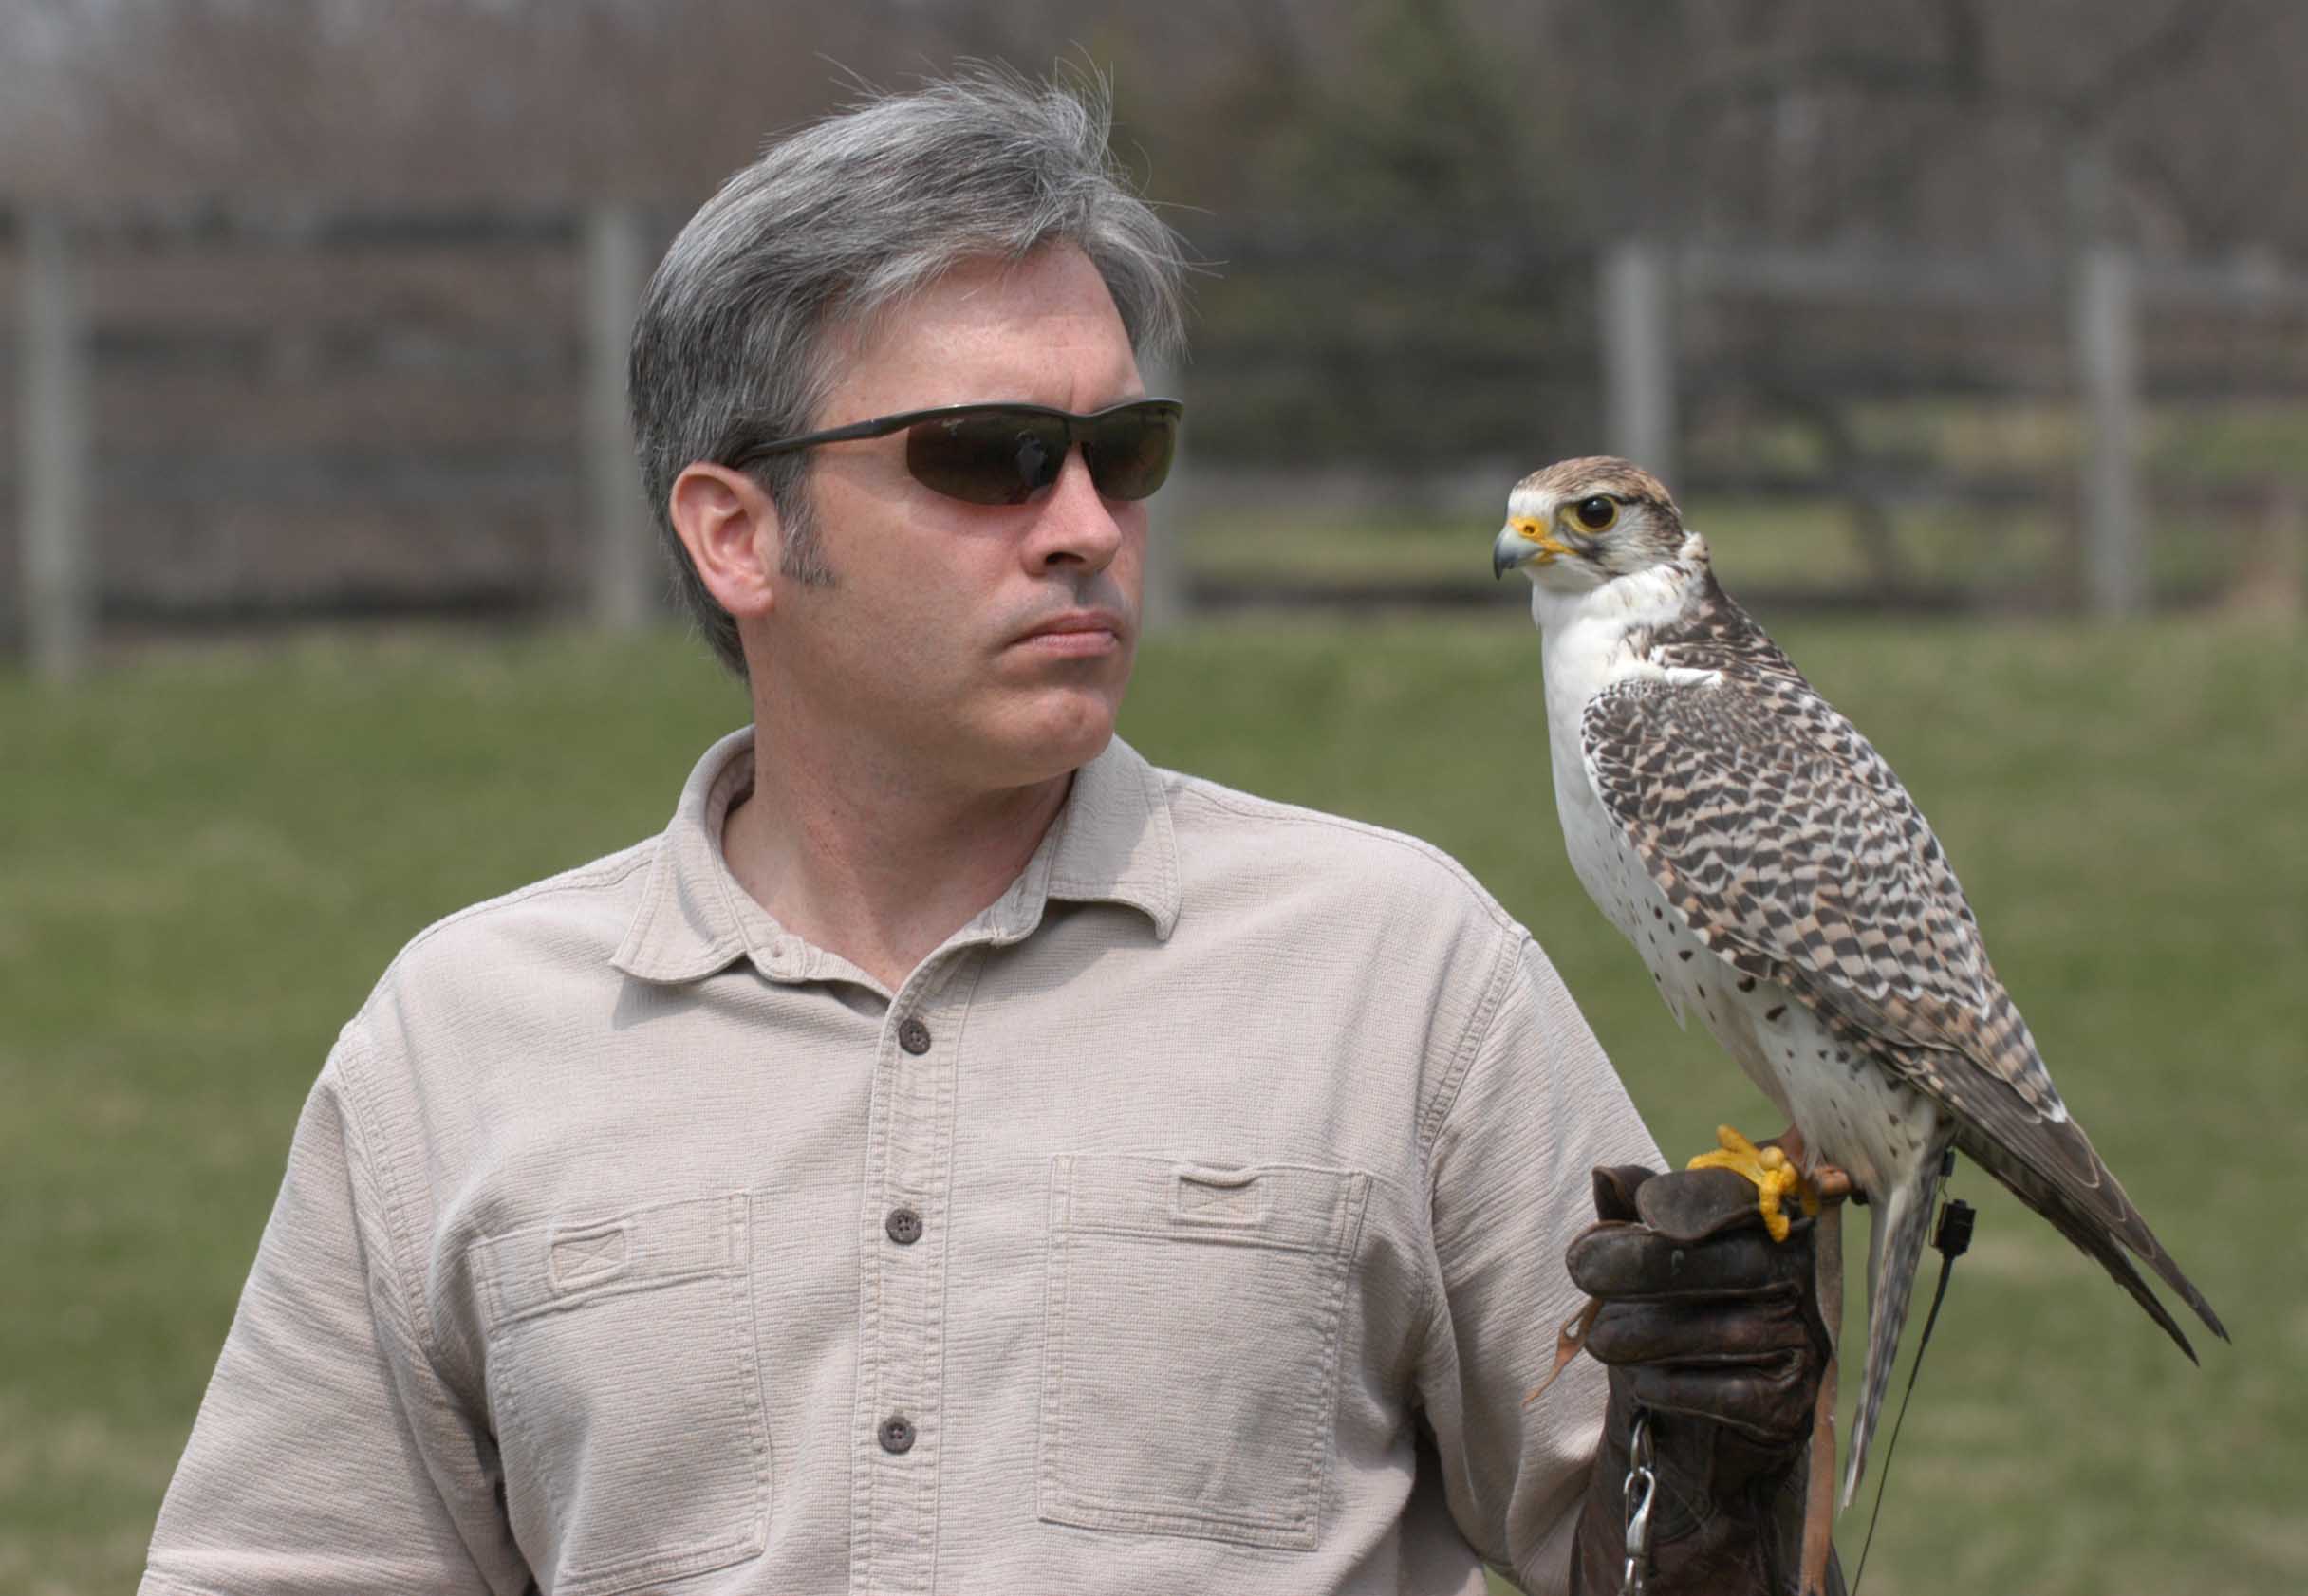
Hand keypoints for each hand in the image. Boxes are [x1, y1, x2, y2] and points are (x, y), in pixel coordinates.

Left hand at [1563, 1164, 1842, 1595]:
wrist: (1695, 1433)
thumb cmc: (1669, 1323)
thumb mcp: (1643, 1264)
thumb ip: (1628, 1216)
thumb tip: (1603, 1175)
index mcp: (1770, 1231)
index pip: (1741, 1201)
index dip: (1692, 1201)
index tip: (1639, 1210)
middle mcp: (1800, 1282)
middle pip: (1736, 1262)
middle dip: (1650, 1264)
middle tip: (1582, 1269)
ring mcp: (1805, 1344)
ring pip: (1729, 1330)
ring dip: (1652, 1335)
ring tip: (1601, 1343)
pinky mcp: (1792, 1405)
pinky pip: (1733, 1392)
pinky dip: (1679, 1387)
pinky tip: (1645, 1384)